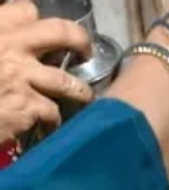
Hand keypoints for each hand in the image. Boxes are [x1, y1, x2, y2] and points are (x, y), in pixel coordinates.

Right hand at [0, 1, 91, 142]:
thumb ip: (1, 36)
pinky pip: (52, 112)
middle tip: (84, 52)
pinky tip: (50, 124)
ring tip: (82, 96)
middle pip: (61, 33)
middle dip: (80, 41)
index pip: (28, 11)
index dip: (40, 22)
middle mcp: (14, 47)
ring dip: (79, 91)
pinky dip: (53, 120)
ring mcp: (23, 79)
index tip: (45, 35)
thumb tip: (11, 17)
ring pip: (65, 82)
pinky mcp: (27, 108)